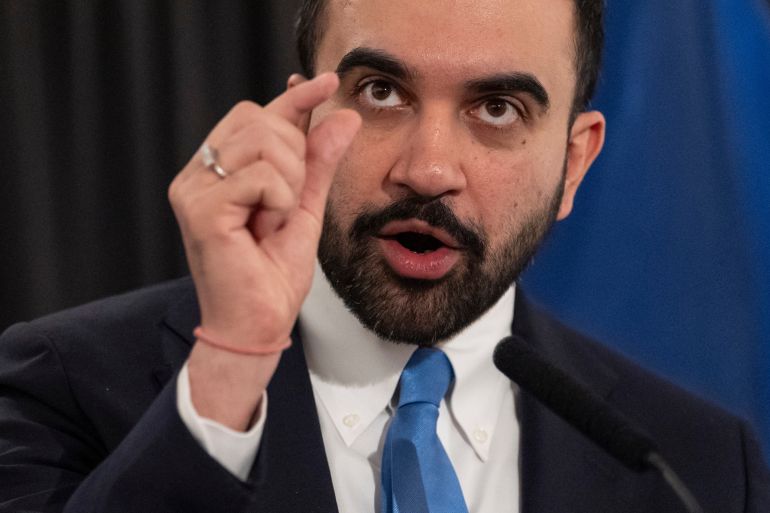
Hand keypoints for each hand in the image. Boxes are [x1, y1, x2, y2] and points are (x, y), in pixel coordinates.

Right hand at [168, 73, 360, 428]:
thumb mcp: (304, 207)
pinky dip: (278, 201)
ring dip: (286, 181)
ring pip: (261, 141)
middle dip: (293, 155)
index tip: (325, 80)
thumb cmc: (272, 274)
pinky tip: (264, 228)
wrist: (258, 324)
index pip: (257, 115)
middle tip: (284, 204)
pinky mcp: (200, 208)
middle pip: (259, 118)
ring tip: (272, 219)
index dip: (294, 97)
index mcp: (219, 171)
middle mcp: (198, 173)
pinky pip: (260, 175)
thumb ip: (318, 162)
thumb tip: (341, 116)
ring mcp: (193, 188)